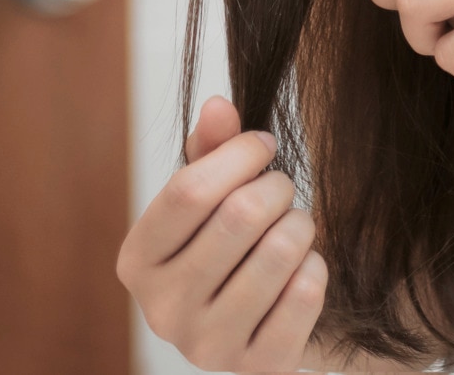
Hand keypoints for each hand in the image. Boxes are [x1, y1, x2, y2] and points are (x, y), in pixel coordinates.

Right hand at [115, 94, 327, 372]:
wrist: (264, 320)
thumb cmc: (232, 244)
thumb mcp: (212, 195)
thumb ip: (212, 148)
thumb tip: (218, 105)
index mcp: (137, 261)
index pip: (188, 192)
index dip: (238, 155)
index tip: (264, 143)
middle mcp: (161, 311)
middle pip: (238, 217)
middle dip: (276, 187)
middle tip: (282, 190)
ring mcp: (206, 345)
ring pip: (279, 252)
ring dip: (300, 225)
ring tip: (292, 228)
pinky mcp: (256, 366)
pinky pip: (306, 293)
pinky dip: (317, 267)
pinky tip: (303, 269)